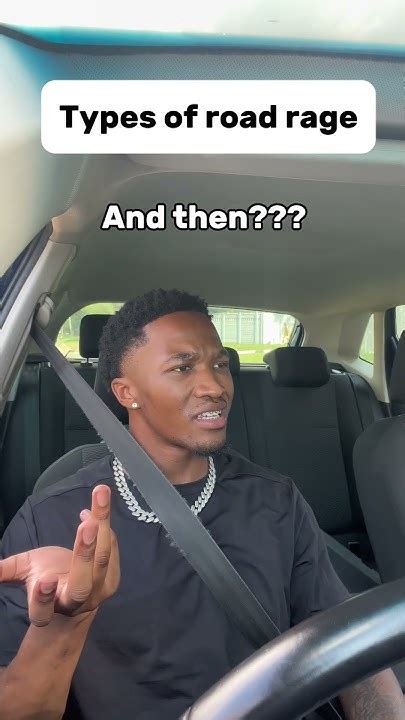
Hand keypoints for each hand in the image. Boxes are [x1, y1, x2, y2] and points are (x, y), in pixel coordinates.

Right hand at [0, 485, 119, 626]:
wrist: (74, 598)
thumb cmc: (46, 578)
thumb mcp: (25, 571)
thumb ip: (7, 568)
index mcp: (47, 607)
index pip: (43, 610)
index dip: (43, 597)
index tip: (44, 578)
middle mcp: (73, 602)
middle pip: (81, 585)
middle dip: (84, 555)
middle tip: (87, 525)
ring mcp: (97, 591)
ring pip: (102, 561)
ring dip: (102, 528)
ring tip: (100, 495)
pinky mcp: (112, 578)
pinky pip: (112, 550)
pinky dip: (106, 525)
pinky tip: (99, 504)